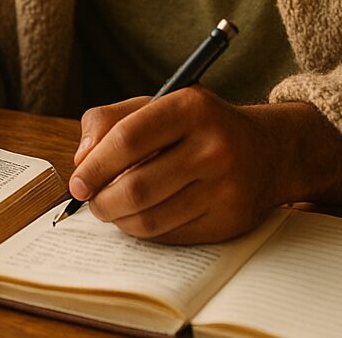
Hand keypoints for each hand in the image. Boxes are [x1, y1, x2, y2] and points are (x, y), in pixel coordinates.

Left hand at [67, 87, 282, 243]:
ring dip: (119, 220)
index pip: (127, 139)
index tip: (77, 182)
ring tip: (112, 209)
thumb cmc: (196, 126)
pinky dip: (146, 230)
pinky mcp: (229, 221)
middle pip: (136, 187)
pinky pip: (170, 236)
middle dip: (102, 200)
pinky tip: (141, 216)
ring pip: (150, 219)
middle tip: (92, 201)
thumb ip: (109, 121)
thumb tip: (82, 161)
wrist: (265, 151)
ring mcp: (225, 187)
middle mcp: (212, 146)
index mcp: (190, 107)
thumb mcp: (157, 104)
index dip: (94, 165)